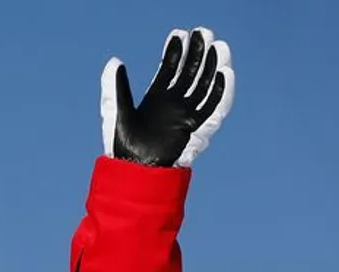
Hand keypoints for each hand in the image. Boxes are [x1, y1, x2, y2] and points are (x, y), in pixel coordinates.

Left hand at [102, 27, 232, 167]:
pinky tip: (224, 74)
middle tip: (203, 33)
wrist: (136, 170)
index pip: (169, 69)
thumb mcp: (116, 110)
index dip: (175, 51)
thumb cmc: (122, 144)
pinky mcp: (194, 127)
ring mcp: (185, 114)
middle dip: (197, 53)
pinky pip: (212, 107)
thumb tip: (114, 60)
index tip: (179, 34)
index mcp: (155, 98)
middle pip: (190, 73)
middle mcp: (173, 104)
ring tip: (218, 46)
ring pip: (203, 85)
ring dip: (211, 66)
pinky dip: (220, 91)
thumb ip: (115, 86)